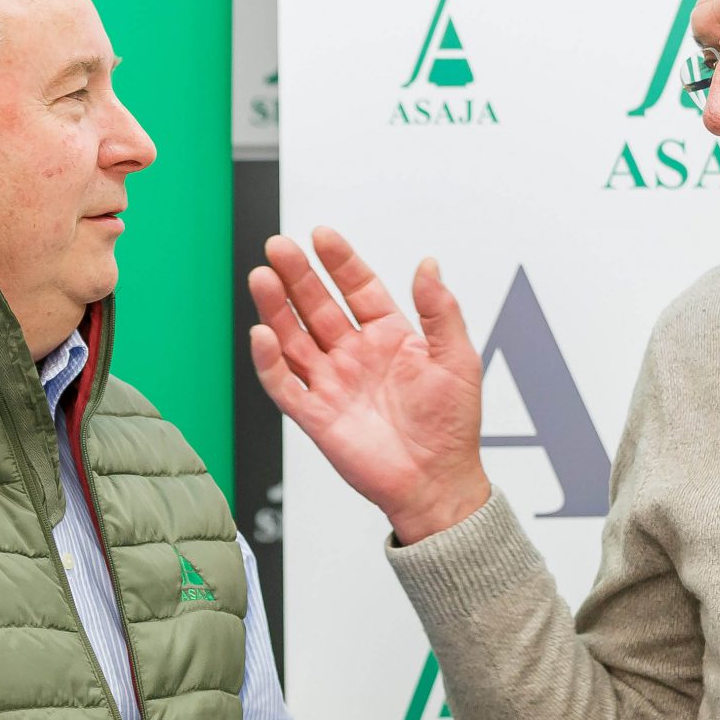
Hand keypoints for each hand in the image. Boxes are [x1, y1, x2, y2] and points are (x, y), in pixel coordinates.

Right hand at [248, 228, 490, 544]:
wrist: (438, 483)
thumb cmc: (452, 428)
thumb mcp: (457, 359)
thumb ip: (441, 311)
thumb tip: (428, 265)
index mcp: (390, 337)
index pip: (358, 288)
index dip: (340, 262)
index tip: (322, 236)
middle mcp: (355, 356)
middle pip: (317, 306)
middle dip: (298, 276)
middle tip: (279, 247)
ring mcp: (332, 383)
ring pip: (294, 338)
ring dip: (276, 309)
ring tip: (262, 278)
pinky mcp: (316, 416)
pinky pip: (285, 385)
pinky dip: (269, 361)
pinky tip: (262, 334)